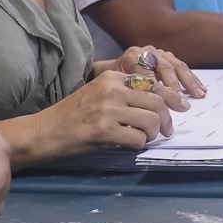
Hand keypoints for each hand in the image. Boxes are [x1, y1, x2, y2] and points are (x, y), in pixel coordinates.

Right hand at [44, 70, 174, 157]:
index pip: (153, 85)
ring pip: (152, 121)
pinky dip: (139, 145)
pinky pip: (138, 139)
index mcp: (112, 78)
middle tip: (166, 131)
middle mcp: (112, 90)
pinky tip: (129, 145)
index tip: (180, 108)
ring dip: (153, 134)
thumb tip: (159, 104)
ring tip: (144, 138)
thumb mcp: (99, 94)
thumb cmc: (72, 115)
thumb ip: (125, 94)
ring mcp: (108, 110)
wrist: (43, 132)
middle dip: (167, 120)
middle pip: (158, 102)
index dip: (171, 98)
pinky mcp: (104, 131)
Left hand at [108, 45, 205, 109]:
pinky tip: (199, 88)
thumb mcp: (117, 88)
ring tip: (198, 95)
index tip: (163, 105)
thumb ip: (130, 96)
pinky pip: (182, 66)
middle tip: (181, 103)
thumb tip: (142, 113)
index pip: (148, 74)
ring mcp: (159, 52)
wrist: (113, 70)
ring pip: (177, 66)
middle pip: (165, 68)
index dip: (157, 90)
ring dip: (189, 82)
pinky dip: (192, 79)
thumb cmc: (115, 83)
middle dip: (175, 87)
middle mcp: (147, 51)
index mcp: (132, 56)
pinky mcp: (168, 56)